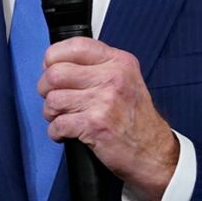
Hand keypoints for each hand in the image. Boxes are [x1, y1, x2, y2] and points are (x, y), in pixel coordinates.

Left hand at [39, 37, 177, 200]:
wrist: (155, 154)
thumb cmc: (136, 119)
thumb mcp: (126, 79)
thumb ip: (97, 66)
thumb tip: (56, 63)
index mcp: (119, 61)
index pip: (74, 45)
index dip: (53, 58)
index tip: (51, 69)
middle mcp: (113, 77)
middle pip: (55, 73)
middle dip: (46, 89)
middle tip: (54, 98)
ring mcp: (104, 101)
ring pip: (53, 99)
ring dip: (50, 112)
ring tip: (62, 117)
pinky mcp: (95, 125)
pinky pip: (58, 124)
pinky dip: (56, 132)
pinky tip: (66, 133)